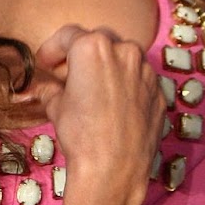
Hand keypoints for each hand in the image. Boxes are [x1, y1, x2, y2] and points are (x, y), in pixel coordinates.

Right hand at [27, 25, 161, 196]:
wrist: (115, 169)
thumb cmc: (80, 133)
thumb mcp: (55, 106)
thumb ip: (50, 88)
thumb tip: (44, 86)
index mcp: (92, 48)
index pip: (67, 35)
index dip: (52, 49)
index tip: (46, 64)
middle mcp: (123, 51)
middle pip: (99, 40)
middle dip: (83, 53)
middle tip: (70, 74)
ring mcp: (146, 71)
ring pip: (124, 57)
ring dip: (108, 66)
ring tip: (96, 88)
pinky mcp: (160, 92)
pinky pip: (140, 79)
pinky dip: (127, 84)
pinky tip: (116, 104)